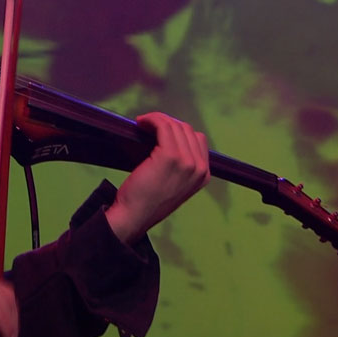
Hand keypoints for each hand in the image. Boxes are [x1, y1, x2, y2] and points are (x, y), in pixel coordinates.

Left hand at [105, 112, 210, 243]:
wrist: (134, 216)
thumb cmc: (147, 201)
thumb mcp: (174, 185)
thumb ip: (180, 166)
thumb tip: (168, 136)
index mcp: (204, 175)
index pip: (198, 140)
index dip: (178, 131)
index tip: (160, 131)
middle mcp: (200, 168)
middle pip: (187, 130)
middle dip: (167, 123)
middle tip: (148, 126)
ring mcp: (187, 162)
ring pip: (175, 126)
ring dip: (157, 120)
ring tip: (143, 123)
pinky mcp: (169, 156)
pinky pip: (163, 126)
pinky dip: (152, 120)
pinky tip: (141, 123)